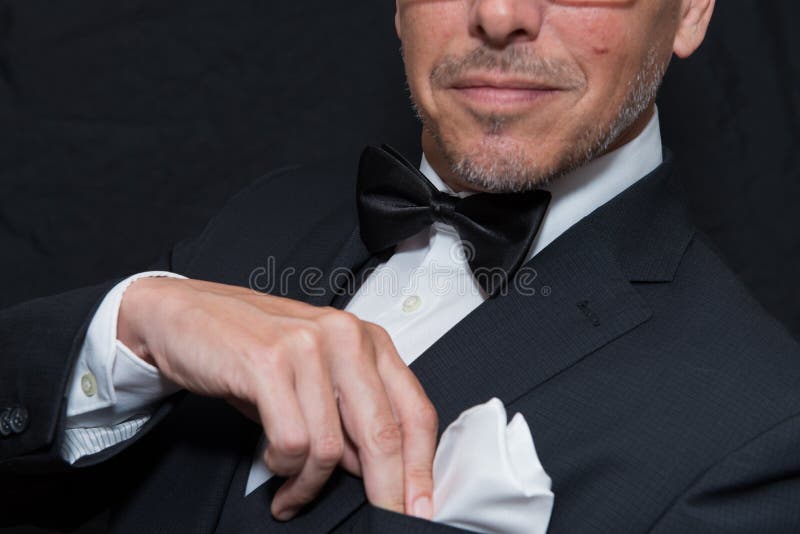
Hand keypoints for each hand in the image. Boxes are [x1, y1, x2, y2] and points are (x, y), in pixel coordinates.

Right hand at [118, 277, 436, 520]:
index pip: (414, 410)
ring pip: (331, 446)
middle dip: (385, 489)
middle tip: (384, 520)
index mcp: (367, 339)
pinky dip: (283, 469)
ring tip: (293, 493)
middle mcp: (345, 336)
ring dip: (311, 484)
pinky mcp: (269, 362)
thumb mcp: (314, 377)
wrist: (184, 315)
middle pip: (383, 432)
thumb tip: (375, 469)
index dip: (421, 467)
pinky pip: (292, 442)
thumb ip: (349, 415)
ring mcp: (308, 347)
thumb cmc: (251, 348)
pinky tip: (273, 468)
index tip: (422, 507)